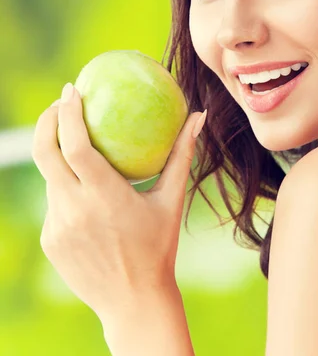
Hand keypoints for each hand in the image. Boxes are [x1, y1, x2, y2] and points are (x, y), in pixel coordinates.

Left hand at [31, 83, 205, 322]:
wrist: (133, 302)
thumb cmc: (159, 248)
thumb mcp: (172, 200)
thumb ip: (182, 154)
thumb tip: (199, 116)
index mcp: (104, 197)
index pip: (74, 145)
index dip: (68, 114)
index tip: (71, 89)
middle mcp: (74, 210)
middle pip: (44, 153)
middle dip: (47, 121)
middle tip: (61, 104)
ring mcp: (58, 227)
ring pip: (50, 178)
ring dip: (60, 156)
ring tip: (77, 144)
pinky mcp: (50, 240)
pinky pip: (54, 203)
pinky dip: (66, 188)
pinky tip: (86, 193)